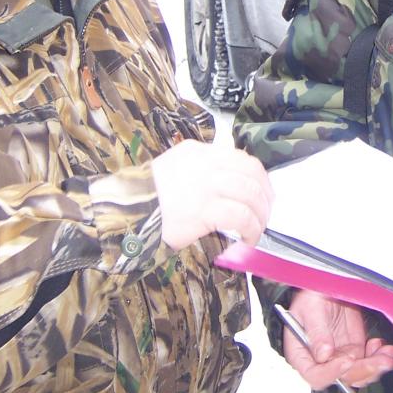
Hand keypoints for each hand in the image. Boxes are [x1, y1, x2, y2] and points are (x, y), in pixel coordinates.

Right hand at [153, 140, 272, 250]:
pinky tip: (248, 239)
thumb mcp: (175, 169)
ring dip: (261, 215)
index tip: (263, 193)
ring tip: (257, 229)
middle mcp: (205, 164)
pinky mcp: (204, 209)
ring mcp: (205, 186)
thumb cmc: (148, 197)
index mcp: (198, 152)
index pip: (241, 158)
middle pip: (251, 173)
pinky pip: (241, 217)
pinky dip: (251, 229)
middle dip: (265, 195)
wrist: (126, 211)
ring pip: (251, 194)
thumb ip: (201, 170)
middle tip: (266, 213)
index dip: (258, 177)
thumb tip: (231, 185)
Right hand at [284, 291, 392, 389]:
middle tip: (380, 360)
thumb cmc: (311, 297)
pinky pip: (368, 362)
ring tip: (388, 354)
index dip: (332, 372)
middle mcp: (321, 361)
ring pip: (359, 373)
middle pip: (343, 377)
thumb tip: (323, 354)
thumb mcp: (310, 309)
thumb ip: (316, 332)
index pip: (315, 375)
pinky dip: (379, 357)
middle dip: (364, 370)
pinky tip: (384, 347)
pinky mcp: (354, 352)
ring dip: (376, 366)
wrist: (327, 288)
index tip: (348, 359)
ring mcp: (339, 357)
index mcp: (302, 354)